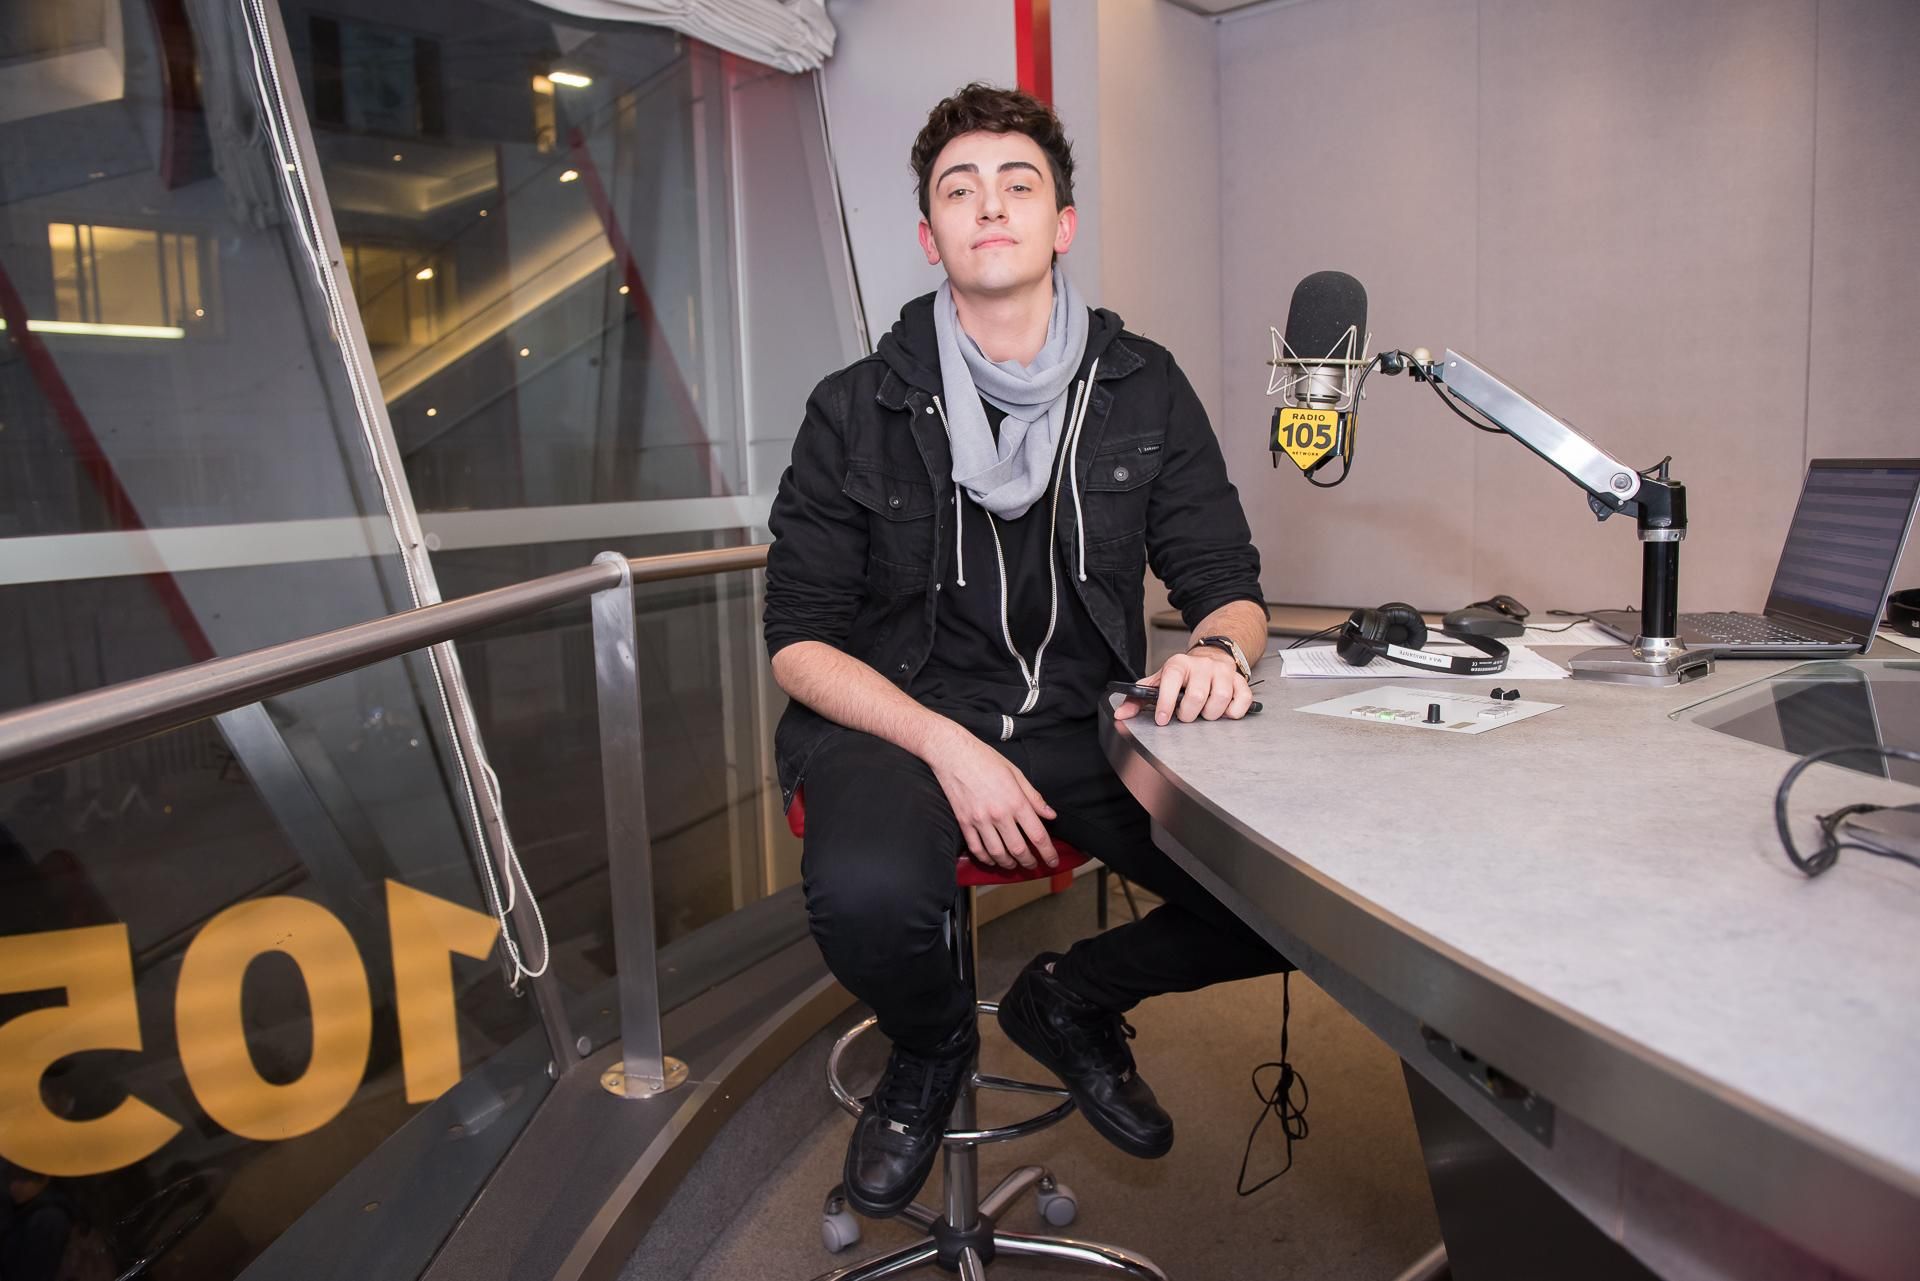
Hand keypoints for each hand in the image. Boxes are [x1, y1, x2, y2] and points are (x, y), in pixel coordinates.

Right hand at [923, 724, 1057, 871]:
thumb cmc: (985, 759)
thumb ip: (1034, 797)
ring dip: (1008, 864)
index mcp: (1015, 801)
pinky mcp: (963, 822)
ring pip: (997, 853)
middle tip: (1033, 865)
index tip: (1053, 861)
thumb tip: (1050, 815)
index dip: (1048, 852)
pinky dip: (986, 859)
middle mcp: (998, 814)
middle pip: (1018, 849)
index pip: (1037, 835)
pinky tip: (992, 860)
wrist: (953, 753)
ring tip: (1014, 865)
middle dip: (1029, 862)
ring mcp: (979, 820)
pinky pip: (976, 848)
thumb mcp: (1016, 773)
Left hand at [1114, 648, 1253, 724]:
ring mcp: (1222, 672)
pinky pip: (1242, 699)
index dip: (1166, 702)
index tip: (1163, 720)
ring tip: (1204, 713)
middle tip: (1186, 716)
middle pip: (1197, 696)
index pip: (1171, 681)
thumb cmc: (1182, 675)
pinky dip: (1234, 711)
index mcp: (1178, 664)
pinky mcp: (1240, 681)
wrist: (1210, 657)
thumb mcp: (1158, 682)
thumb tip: (1121, 715)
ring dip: (1210, 714)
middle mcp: (1201, 666)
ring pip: (1220, 698)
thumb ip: (1139, 698)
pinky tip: (1225, 712)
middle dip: (1189, 714)